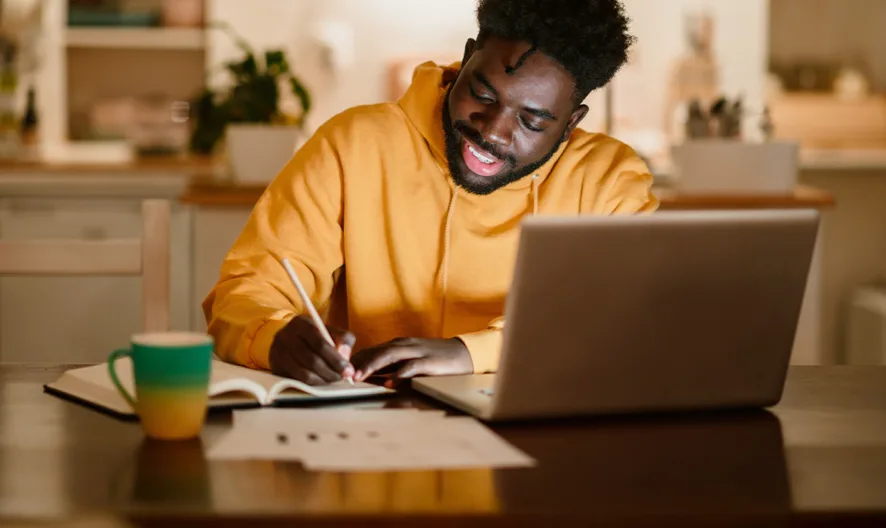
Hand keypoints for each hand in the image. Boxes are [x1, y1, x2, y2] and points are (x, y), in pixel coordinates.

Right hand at [269, 315, 355, 384]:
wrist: (288, 340)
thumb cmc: (314, 336)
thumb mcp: (329, 331)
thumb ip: (343, 339)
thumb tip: (345, 355)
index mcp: (300, 323)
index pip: (320, 344)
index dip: (336, 359)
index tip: (348, 370)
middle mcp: (285, 336)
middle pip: (312, 360)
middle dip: (331, 372)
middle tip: (343, 377)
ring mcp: (278, 352)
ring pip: (305, 373)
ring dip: (323, 379)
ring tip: (334, 379)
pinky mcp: (276, 366)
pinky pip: (297, 380)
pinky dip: (313, 383)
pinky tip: (322, 380)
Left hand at [350, 337, 472, 386]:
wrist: (465, 353)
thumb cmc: (436, 360)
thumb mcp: (411, 360)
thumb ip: (393, 367)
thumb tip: (372, 378)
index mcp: (399, 345)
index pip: (373, 350)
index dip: (356, 360)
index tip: (341, 371)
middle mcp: (405, 345)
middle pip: (378, 351)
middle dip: (359, 362)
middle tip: (344, 374)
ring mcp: (417, 352)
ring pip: (390, 355)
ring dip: (373, 365)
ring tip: (359, 377)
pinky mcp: (430, 362)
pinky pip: (412, 366)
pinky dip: (399, 374)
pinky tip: (389, 382)